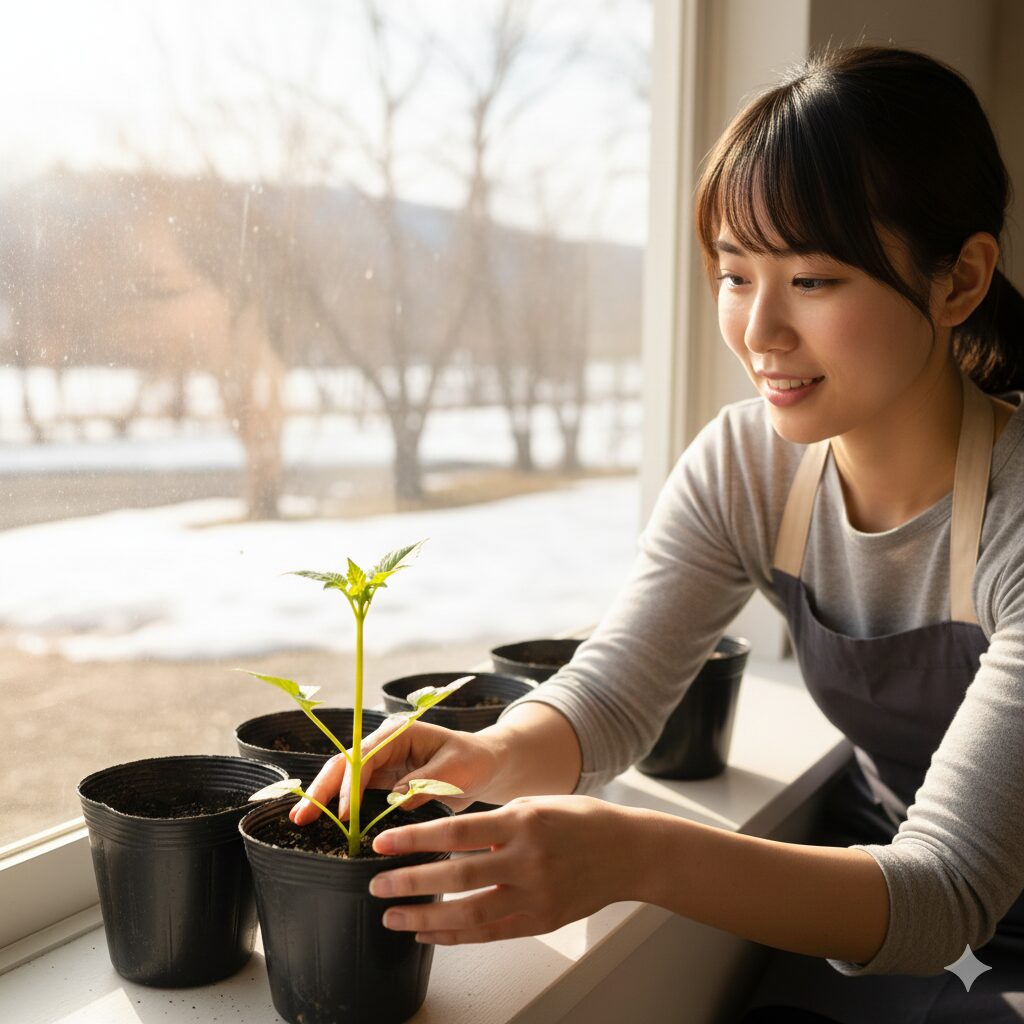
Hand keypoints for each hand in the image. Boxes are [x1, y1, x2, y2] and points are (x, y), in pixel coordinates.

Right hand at [290, 718, 502, 825]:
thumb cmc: (473, 761)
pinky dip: (341, 807)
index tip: (345, 816)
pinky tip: (326, 825)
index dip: (351, 786)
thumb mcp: (454, 770)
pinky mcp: (384, 781)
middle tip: (301, 817)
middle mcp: (384, 745)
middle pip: (344, 765)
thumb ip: (423, 783)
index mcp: (399, 733)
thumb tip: (392, 802)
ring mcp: (382, 763)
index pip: (364, 757)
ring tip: (301, 822)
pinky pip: (357, 793)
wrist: (485, 765)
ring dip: (324, 798)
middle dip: (322, 789)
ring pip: (344, 779)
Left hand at [367, 795, 635, 943]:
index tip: (382, 842)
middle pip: (457, 876)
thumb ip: (494, 823)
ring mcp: (535, 894)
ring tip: (392, 916)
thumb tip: (445, 838)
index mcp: (522, 822)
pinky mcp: (541, 920)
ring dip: (425, 917)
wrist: (628, 851)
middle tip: (376, 884)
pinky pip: (490, 932)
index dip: (415, 838)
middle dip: (411, 882)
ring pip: (469, 913)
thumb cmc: (579, 821)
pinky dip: (455, 935)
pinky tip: (429, 932)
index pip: (457, 832)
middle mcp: (527, 860)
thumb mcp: (535, 805)